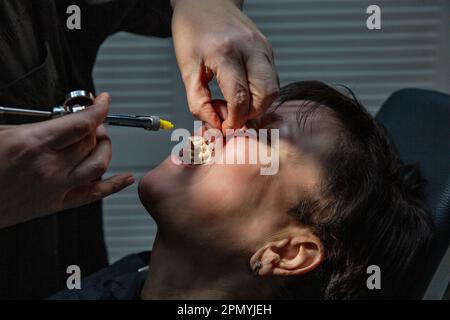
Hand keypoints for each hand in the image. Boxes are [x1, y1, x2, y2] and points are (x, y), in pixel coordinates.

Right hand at [0, 93, 133, 228]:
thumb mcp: (3, 133)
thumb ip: (37, 127)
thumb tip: (63, 120)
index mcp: (33, 144)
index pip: (82, 123)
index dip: (99, 109)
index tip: (104, 101)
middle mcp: (49, 167)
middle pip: (91, 141)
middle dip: (97, 127)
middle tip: (93, 121)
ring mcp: (55, 188)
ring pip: (98, 165)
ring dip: (104, 148)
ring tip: (99, 140)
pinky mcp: (55, 205)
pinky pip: (94, 195)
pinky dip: (114, 186)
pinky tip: (126, 178)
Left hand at [171, 0, 278, 131]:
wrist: (206, 2)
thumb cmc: (193, 30)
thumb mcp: (187, 68)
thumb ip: (198, 102)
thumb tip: (214, 126)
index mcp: (226, 53)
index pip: (240, 97)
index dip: (234, 120)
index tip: (225, 127)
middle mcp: (251, 49)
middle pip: (266, 95)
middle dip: (251, 114)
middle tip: (233, 116)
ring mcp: (263, 48)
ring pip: (273, 89)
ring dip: (258, 105)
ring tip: (236, 104)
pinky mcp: (268, 49)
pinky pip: (271, 79)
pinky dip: (259, 93)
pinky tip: (243, 92)